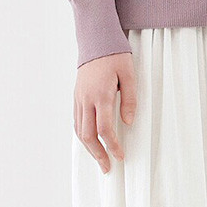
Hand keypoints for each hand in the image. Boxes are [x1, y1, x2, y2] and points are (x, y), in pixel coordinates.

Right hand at [74, 52, 136, 174]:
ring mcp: (79, 98)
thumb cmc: (115, 55)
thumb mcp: (129, 74)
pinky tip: (90, 141)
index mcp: (101, 94)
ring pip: (79, 130)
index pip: (104, 128)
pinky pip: (76, 121)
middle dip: (98, 154)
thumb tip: (128, 123)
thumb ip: (130, 99)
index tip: (121, 156)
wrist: (96, 40)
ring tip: (99, 159)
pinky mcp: (76, 95)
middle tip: (108, 167)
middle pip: (88, 135)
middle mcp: (86, 99)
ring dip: (89, 148)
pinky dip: (82, 135)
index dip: (112, 145)